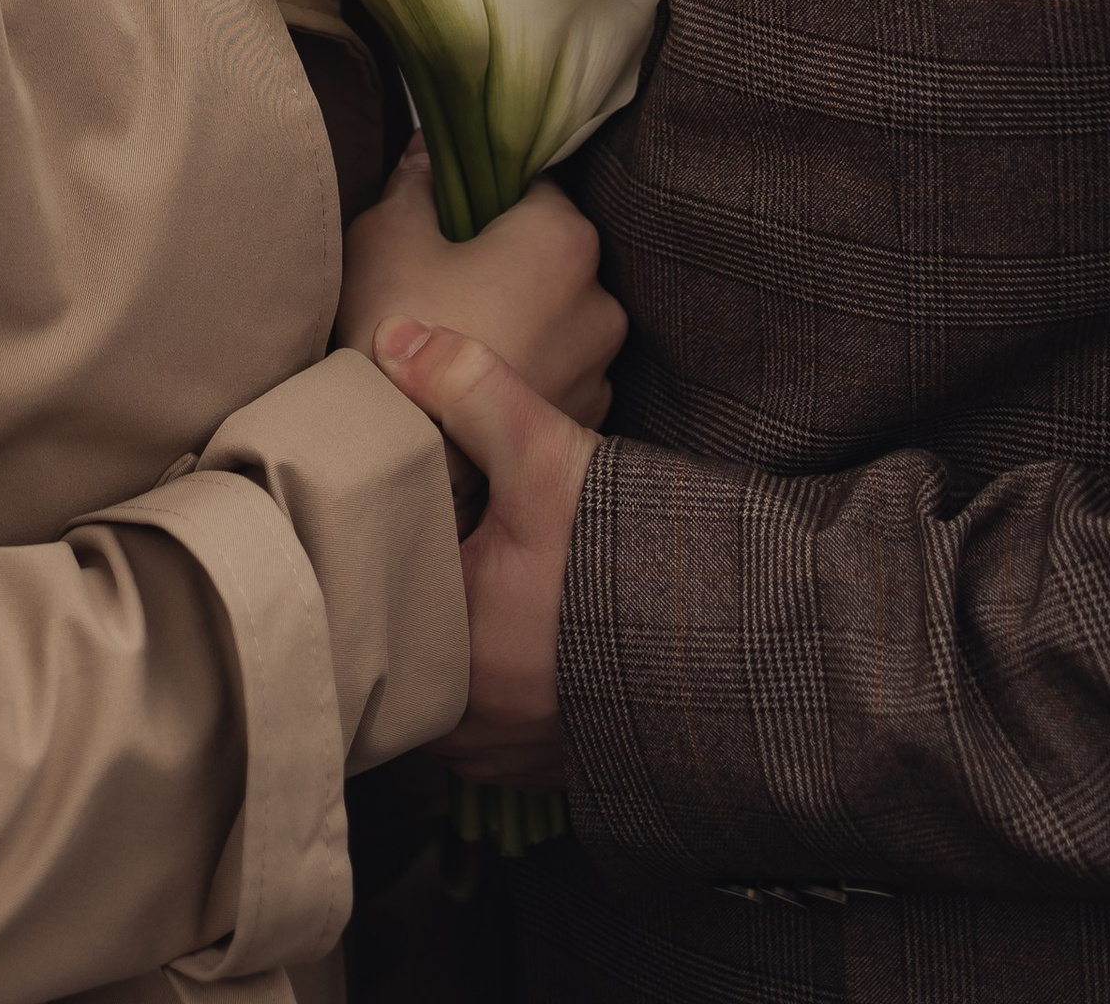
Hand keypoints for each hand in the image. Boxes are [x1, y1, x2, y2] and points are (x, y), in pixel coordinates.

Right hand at [337, 143, 625, 428]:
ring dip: (520, 315)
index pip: (534, 185)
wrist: (402, 457)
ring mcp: (598, 367)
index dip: (486, 194)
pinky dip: (526, 365)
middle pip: (550, 252)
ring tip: (458, 332)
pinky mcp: (584, 420)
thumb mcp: (388, 234)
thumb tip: (428, 151)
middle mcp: (600, 298)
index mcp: (563, 237)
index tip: (447, 215)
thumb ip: (415, 182)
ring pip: (556, 314)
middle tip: (444, 276)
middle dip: (506, 257)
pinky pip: (557, 369)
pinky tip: (476, 378)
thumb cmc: (397, 330)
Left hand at [372, 318, 595, 788]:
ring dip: (446, 655)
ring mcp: (510, 755)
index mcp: (451, 654)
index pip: (372, 605)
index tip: (371, 521)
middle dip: (404, 609)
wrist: (738, 644)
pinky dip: (489, 690)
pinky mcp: (549, 768)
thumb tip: (395, 340)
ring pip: (442, 700)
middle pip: (403, 659)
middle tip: (414, 551)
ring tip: (455, 594)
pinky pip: (488, 732)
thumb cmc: (633, 556)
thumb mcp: (550, 458)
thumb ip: (472, 391)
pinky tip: (504, 642)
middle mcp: (471, 724)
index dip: (371, 556)